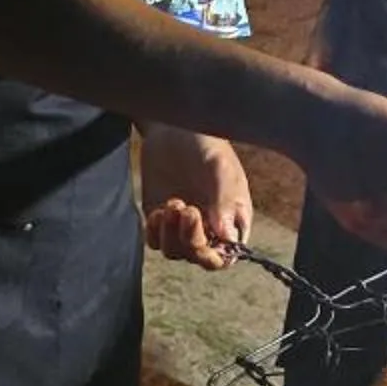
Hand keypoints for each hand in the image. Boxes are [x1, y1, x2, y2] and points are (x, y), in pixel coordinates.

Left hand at [138, 126, 251, 270]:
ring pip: (175, 253)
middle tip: (187, 209)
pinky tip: (157, 211)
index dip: (214, 256)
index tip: (204, 235)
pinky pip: (155, 242)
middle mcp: (208, 228)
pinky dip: (154, 232)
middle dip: (191, 240)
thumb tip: (226, 238)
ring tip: (173, 202)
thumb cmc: (206, 143)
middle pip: (199, 258)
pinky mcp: (159, 220)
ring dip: (171, 234)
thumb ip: (224, 201)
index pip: (226, 256)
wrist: (173, 127)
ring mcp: (182, 225)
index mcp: (232, 219)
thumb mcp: (220, 168)